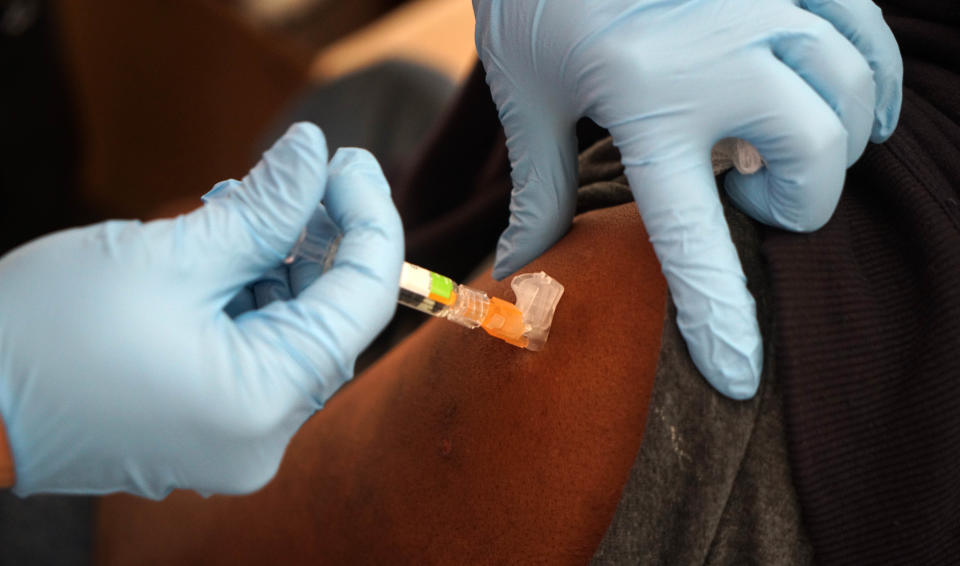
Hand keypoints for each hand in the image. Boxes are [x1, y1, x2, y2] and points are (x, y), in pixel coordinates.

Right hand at [0, 124, 403, 497]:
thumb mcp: (166, 254)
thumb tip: (314, 155)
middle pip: (326, 315)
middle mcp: (262, 435)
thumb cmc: (39, 336)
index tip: (349, 160)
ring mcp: (233, 437)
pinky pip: (252, 349)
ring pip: (288, 328)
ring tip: (234, 206)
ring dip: (274, 260)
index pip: (362, 300)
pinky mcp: (206, 425)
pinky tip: (218, 247)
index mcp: (263, 403)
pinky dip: (245, 294)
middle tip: (290, 175)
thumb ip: (260, 208)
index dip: (368, 220)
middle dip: (313, 237)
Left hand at [474, 0, 901, 398]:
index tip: (741, 376)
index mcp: (645, 102)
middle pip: (815, 159)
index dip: (721, 316)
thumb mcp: (524, 90)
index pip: (693, 237)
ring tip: (789, 143)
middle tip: (753, 197)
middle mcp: (721, 58)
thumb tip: (522, 270)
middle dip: (799, 202)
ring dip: (837, 140)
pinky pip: (868, 30)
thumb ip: (538, 185)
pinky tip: (839, 89)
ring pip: (855, 95)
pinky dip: (869, 74)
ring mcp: (767, 3)